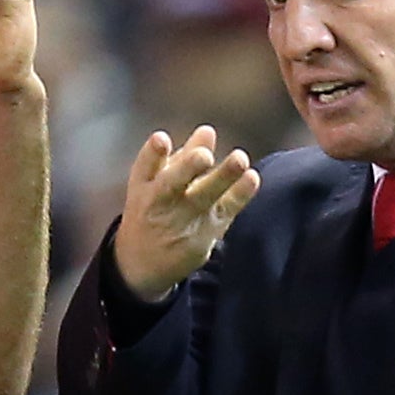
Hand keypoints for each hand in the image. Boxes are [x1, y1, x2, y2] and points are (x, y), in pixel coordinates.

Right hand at [114, 127, 263, 298]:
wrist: (142, 264)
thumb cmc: (153, 211)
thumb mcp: (156, 184)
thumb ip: (182, 158)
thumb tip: (208, 131)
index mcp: (143, 186)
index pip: (144, 166)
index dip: (153, 153)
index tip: (162, 139)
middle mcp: (158, 204)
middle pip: (171, 184)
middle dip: (187, 168)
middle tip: (205, 156)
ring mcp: (181, 222)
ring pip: (203, 198)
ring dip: (223, 177)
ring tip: (240, 158)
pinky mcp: (203, 237)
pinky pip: (224, 213)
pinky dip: (239, 196)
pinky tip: (252, 178)